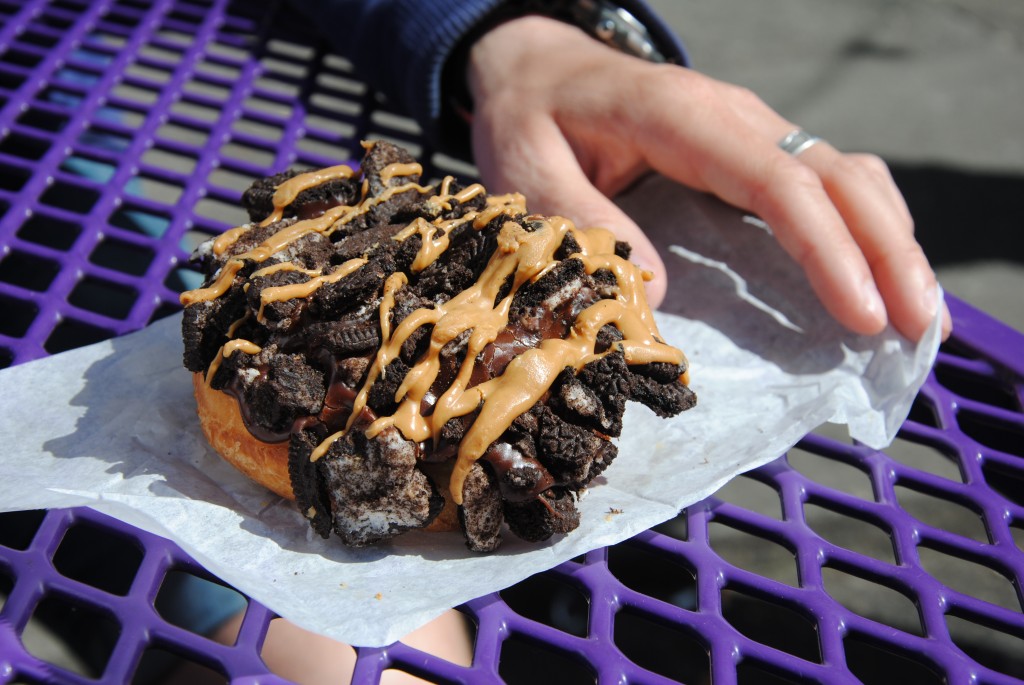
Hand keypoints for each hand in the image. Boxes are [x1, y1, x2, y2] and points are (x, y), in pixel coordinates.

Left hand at [466, 16, 951, 340]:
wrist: (535, 71)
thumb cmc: (529, 120)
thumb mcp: (528, 169)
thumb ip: (583, 222)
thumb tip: (659, 294)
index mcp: (680, 117)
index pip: (776, 180)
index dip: (827, 248)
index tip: (861, 314)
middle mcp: (731, 118)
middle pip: (836, 175)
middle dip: (888, 251)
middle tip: (921, 327)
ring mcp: (748, 131)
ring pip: (848, 176)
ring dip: (892, 241)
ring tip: (921, 315)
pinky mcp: (750, 152)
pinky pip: (826, 183)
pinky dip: (865, 229)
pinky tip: (879, 277)